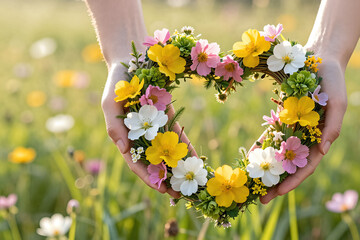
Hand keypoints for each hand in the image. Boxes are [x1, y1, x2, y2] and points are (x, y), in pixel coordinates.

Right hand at [101, 62, 196, 197]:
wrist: (131, 61)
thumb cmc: (117, 84)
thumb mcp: (109, 104)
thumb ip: (114, 126)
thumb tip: (124, 149)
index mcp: (126, 138)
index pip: (138, 164)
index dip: (149, 178)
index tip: (163, 190)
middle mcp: (142, 137)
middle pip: (155, 163)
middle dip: (168, 179)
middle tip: (183, 195)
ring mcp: (156, 129)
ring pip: (169, 154)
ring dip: (179, 169)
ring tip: (193, 184)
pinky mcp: (168, 118)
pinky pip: (178, 136)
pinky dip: (187, 149)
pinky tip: (197, 160)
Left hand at [257, 56, 346, 203]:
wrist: (322, 59)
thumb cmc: (334, 81)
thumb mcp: (338, 103)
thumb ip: (333, 127)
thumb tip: (323, 151)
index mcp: (321, 139)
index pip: (306, 167)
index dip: (293, 181)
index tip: (279, 193)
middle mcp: (306, 138)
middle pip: (289, 167)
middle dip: (276, 184)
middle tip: (259, 200)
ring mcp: (294, 129)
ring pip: (278, 154)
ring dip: (266, 170)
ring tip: (251, 185)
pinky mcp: (283, 118)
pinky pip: (270, 135)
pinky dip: (261, 146)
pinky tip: (249, 157)